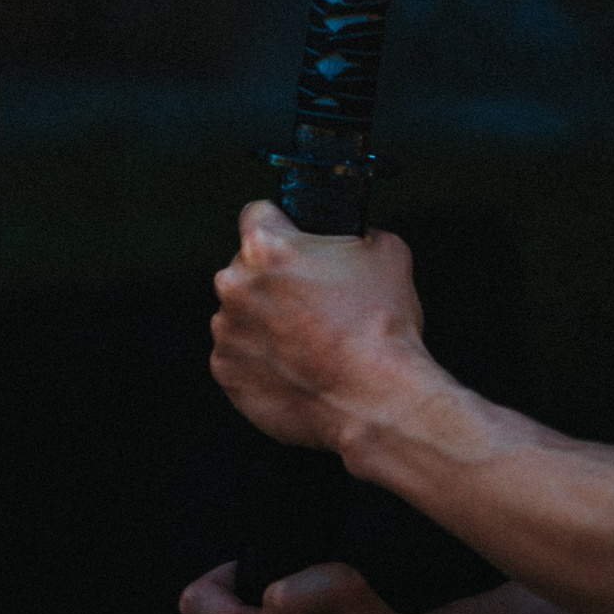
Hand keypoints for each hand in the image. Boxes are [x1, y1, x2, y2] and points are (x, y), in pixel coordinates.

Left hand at [211, 202, 427, 453]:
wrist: (377, 400)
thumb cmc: (381, 327)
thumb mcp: (386, 250)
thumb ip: (356, 234)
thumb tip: (355, 239)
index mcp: (265, 246)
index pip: (258, 213)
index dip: (283, 224)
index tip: (295, 242)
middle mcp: (234, 285)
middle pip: (247, 268)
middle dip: (274, 278)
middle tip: (311, 300)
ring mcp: (227, 334)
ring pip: (241, 314)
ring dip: (264, 321)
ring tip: (307, 341)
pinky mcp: (227, 376)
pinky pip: (239, 357)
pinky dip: (260, 360)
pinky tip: (296, 367)